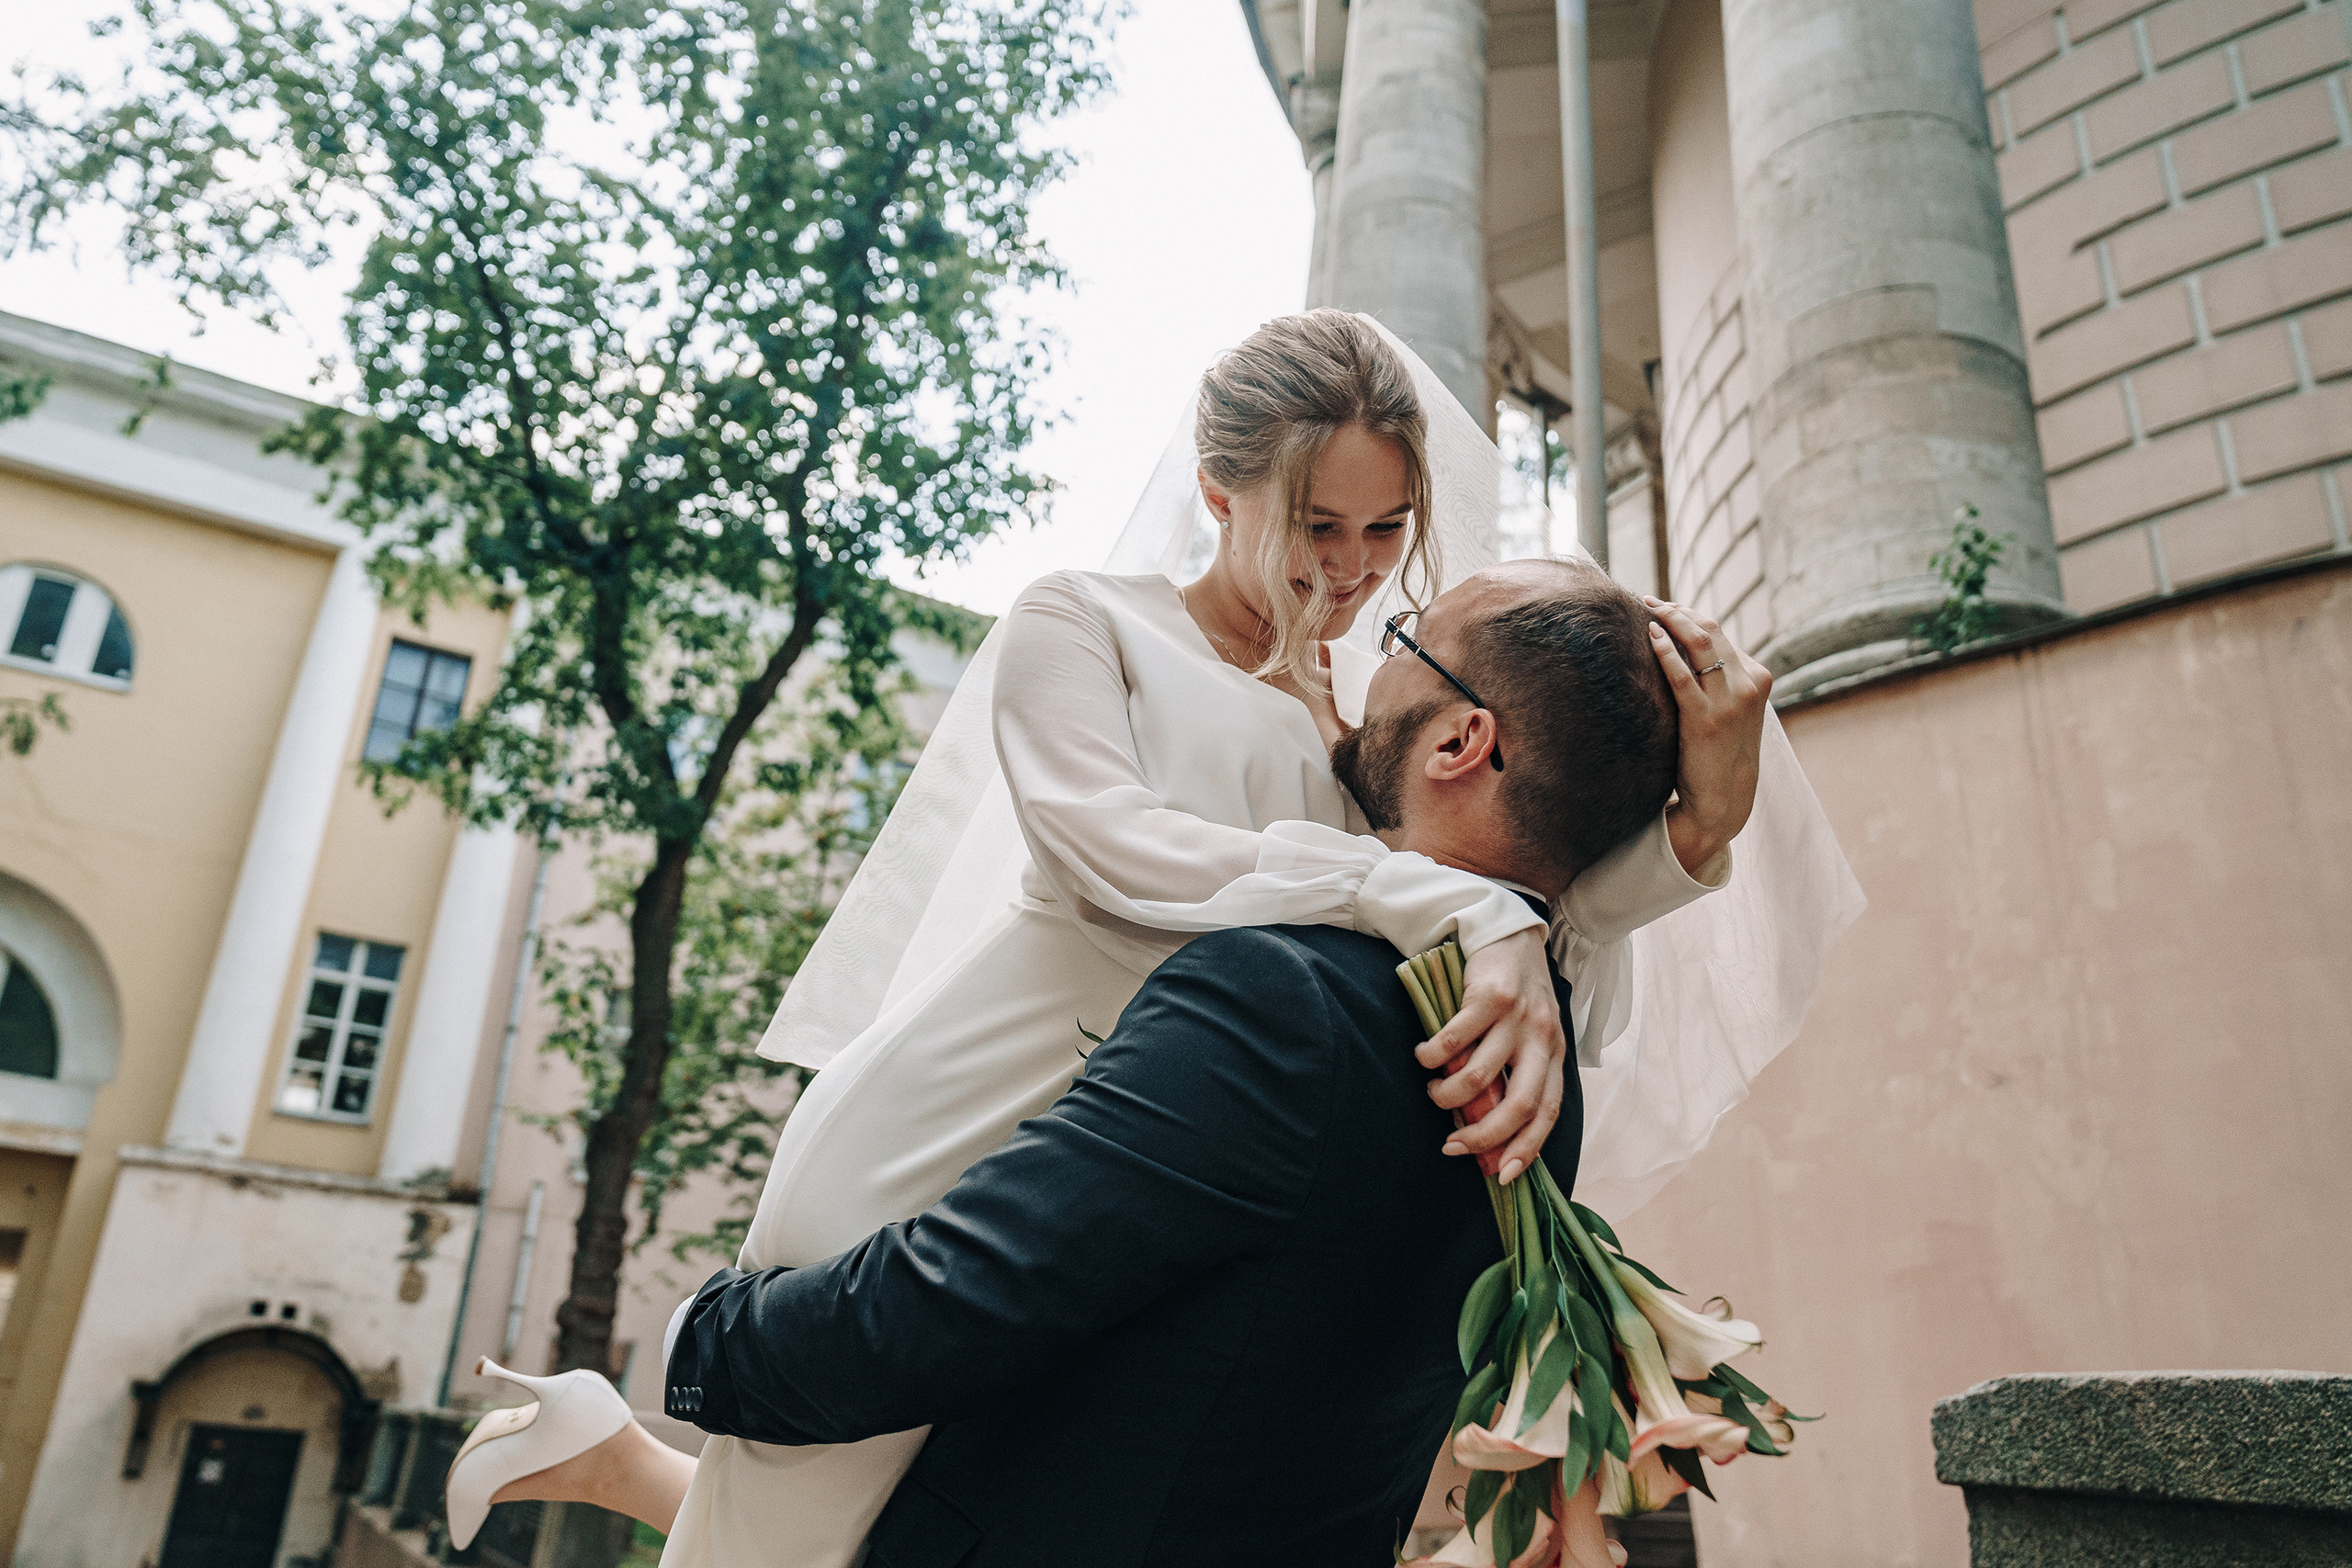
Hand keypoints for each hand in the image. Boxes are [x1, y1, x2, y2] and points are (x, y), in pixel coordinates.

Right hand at [1413, 928, 1564, 1183]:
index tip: (1502, 1175)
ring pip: (1480, 1076)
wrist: (1509, 932)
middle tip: (1452, 1145)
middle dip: (1483, 1135)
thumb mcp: (1528, 1035)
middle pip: (1519, 1104)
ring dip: (1449, 1094)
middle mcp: (1542, 1039)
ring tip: (1433, 1091)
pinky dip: (1433, 1056)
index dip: (1527, 1148)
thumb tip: (1488, 1128)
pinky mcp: (1490, 996)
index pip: (1548, 1113)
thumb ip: (1516, 1074)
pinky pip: (1455, 1040)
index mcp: (1554, 1055)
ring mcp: (1517, 1018)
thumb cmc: (1515, 994)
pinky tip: (1423, 1056)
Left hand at [1645, 597, 1771, 872]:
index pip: (1719, 632)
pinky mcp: (1705, 719)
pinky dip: (1665, 651)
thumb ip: (1720, 679)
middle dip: (1678, 611)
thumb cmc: (1720, 751)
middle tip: (1650, 600)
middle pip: (1710, 630)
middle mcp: (1749, 685)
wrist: (1724, 798)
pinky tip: (1650, 636)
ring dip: (1671, 620)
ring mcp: (1730, 702)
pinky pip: (1682, 675)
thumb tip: (1688, 648)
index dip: (1689, 615)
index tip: (1665, 606)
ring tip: (1647, 609)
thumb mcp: (1732, 708)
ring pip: (1700, 643)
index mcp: (1757, 678)